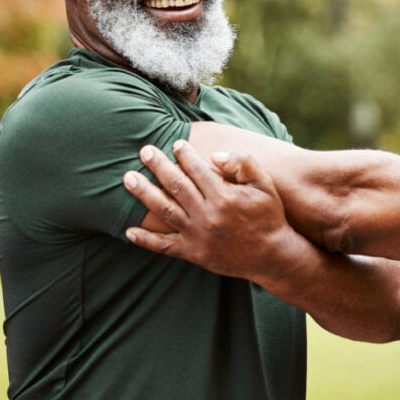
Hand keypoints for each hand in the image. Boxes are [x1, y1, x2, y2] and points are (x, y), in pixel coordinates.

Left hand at [123, 141, 299, 282]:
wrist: (272, 256)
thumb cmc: (268, 216)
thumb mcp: (264, 185)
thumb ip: (243, 164)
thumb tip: (214, 156)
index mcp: (223, 197)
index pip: (196, 170)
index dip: (184, 154)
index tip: (176, 144)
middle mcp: (207, 215)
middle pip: (175, 185)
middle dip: (158, 166)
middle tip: (144, 151)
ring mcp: (197, 236)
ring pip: (164, 210)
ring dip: (144, 193)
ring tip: (128, 178)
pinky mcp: (193, 253)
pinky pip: (164, 246)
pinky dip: (146, 240)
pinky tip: (129, 231)